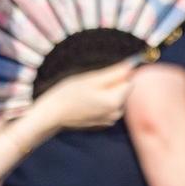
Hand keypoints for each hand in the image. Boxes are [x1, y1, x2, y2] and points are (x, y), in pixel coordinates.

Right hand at [22, 61, 138, 134]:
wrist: (52, 114)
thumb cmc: (68, 94)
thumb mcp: (91, 79)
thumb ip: (115, 72)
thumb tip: (132, 64)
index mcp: (116, 101)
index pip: (130, 81)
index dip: (121, 73)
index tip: (107, 71)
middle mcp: (117, 112)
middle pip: (124, 90)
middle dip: (113, 83)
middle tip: (93, 81)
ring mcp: (110, 119)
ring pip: (116, 98)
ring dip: (108, 91)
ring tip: (88, 91)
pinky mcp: (103, 122)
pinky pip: (109, 106)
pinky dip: (102, 101)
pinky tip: (87, 100)